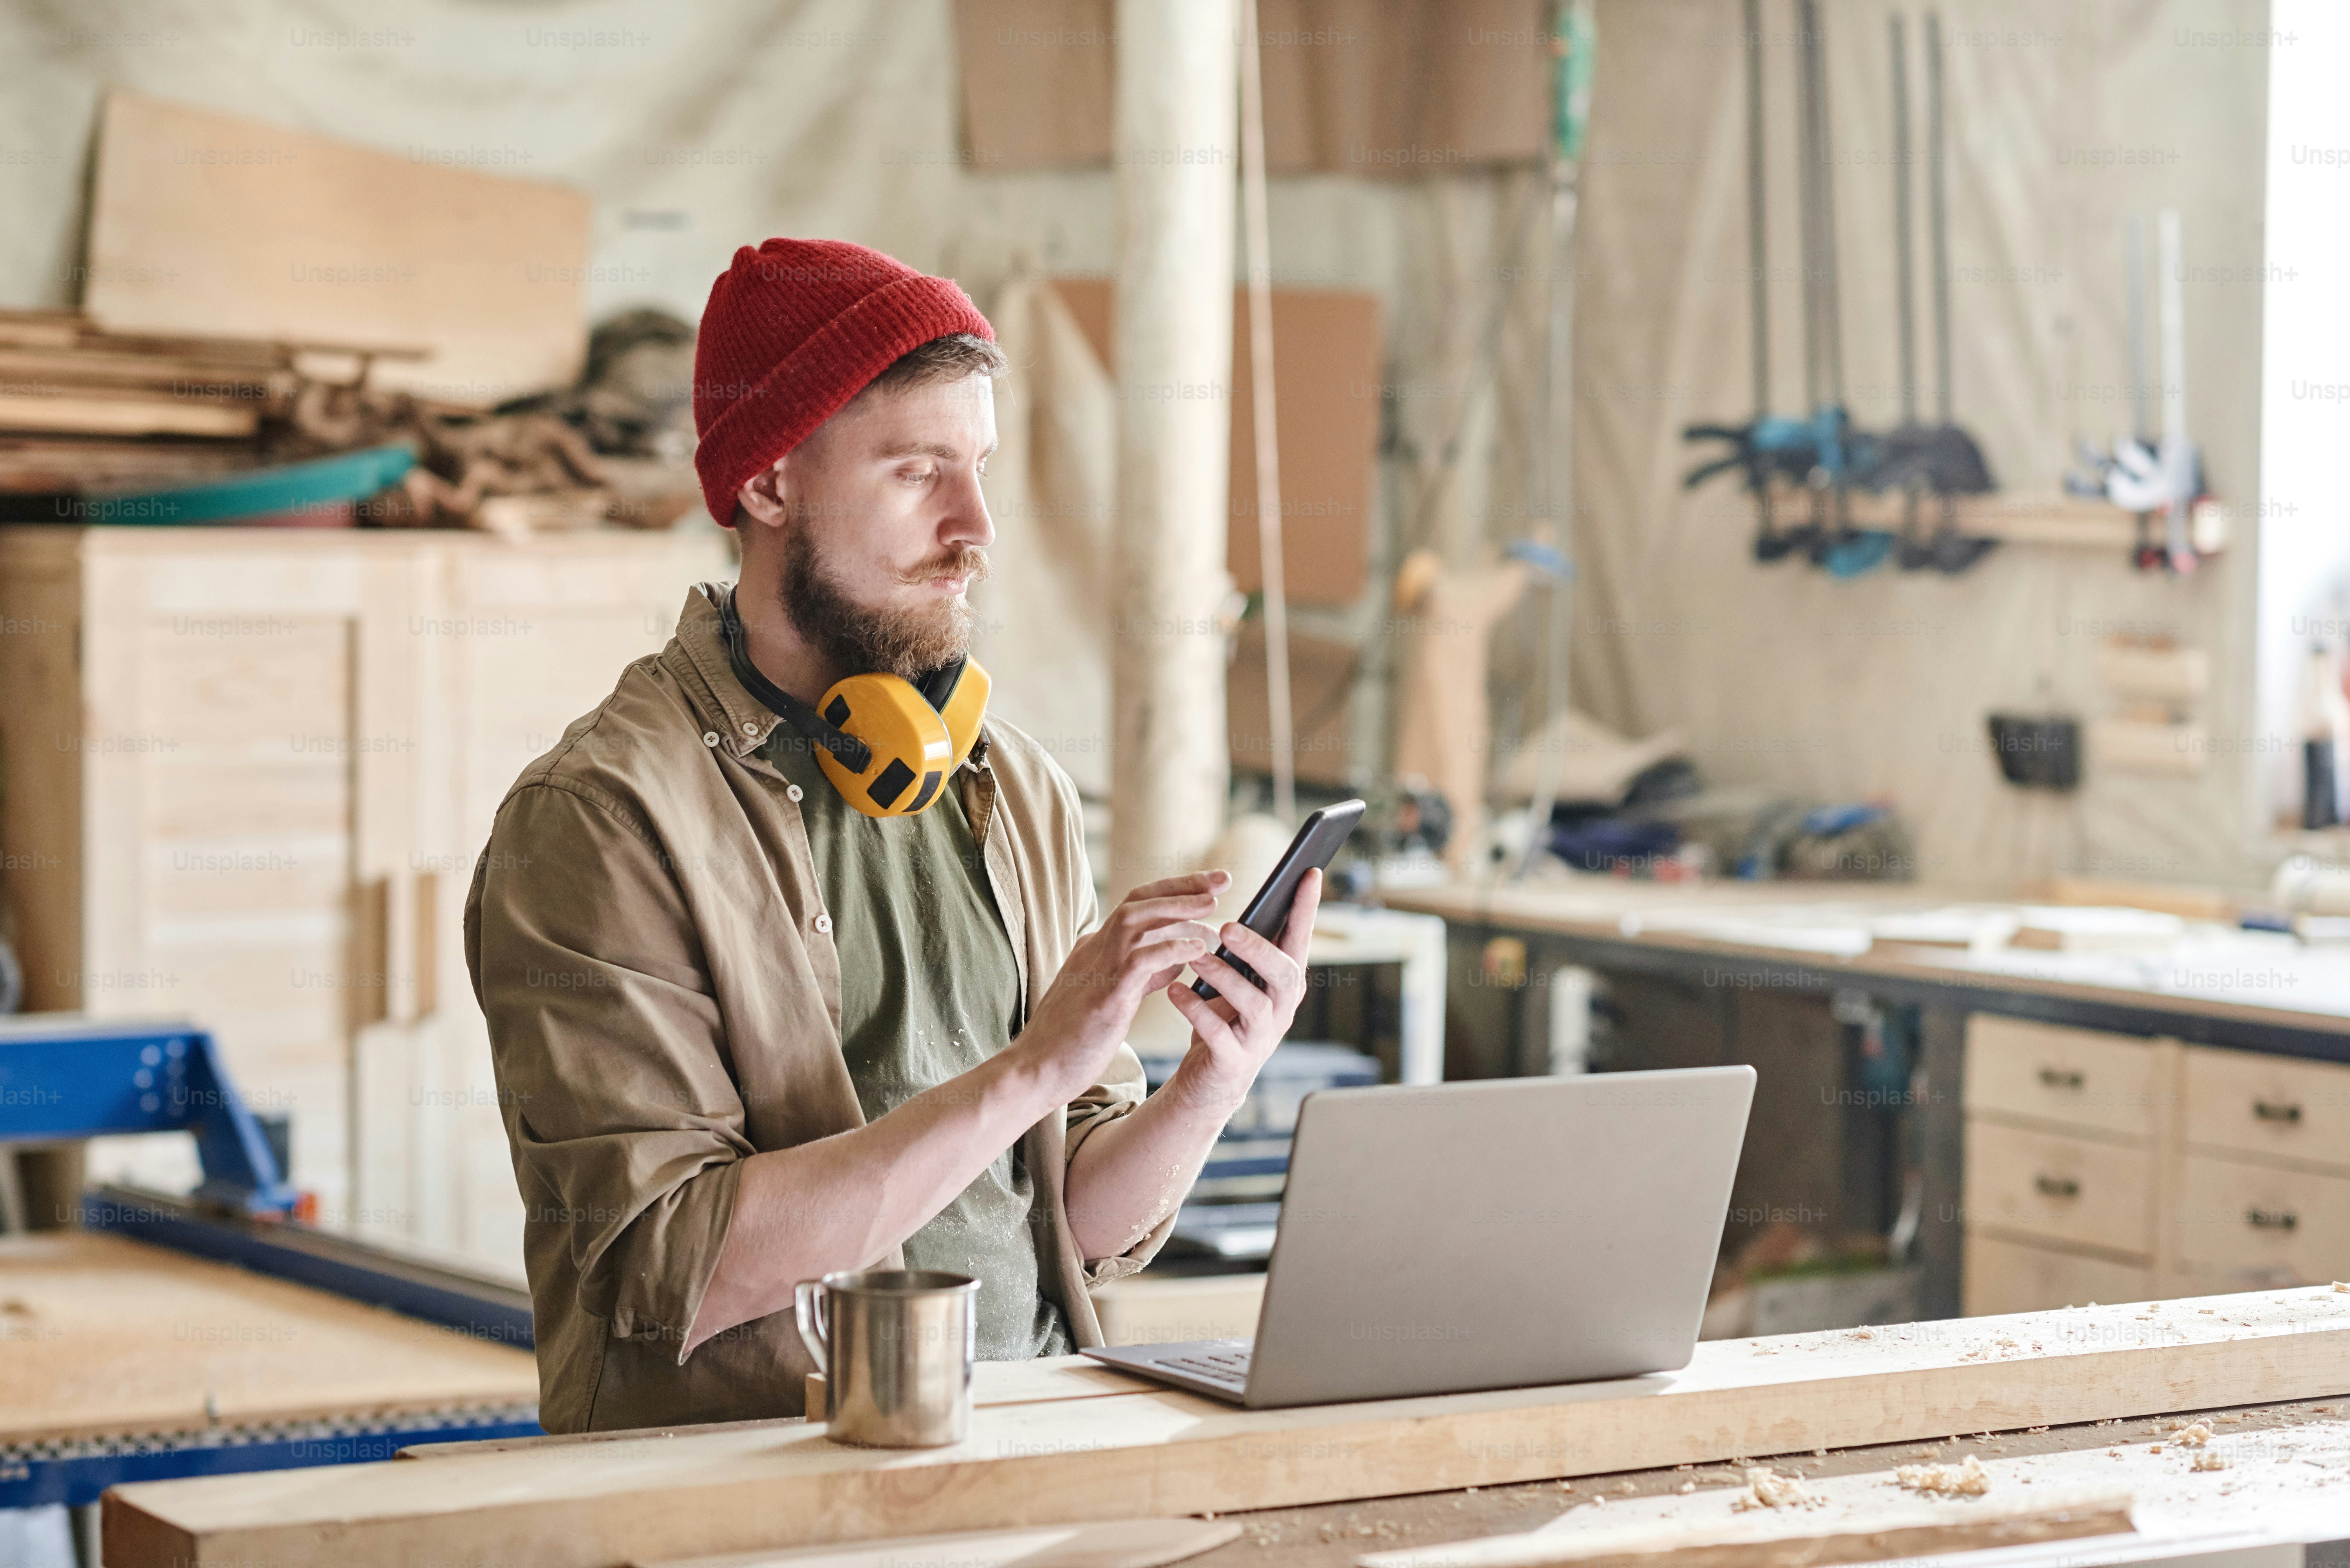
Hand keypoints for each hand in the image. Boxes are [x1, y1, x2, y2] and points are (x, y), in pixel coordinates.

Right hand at [1017, 871, 1227, 1097]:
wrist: (1036, 1070)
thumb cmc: (1073, 1039)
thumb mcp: (1112, 996)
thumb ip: (1141, 974)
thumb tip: (1175, 960)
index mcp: (1095, 948)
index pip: (1137, 905)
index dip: (1174, 892)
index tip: (1209, 888)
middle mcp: (1094, 948)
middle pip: (1139, 899)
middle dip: (1182, 885)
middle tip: (1223, 878)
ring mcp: (1097, 969)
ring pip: (1137, 918)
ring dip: (1178, 907)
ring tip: (1213, 904)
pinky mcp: (1105, 995)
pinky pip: (1141, 960)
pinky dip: (1171, 949)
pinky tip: (1198, 949)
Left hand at [1165, 867, 1320, 1114]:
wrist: (1209, 1081)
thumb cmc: (1224, 1020)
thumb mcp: (1238, 982)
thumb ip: (1244, 953)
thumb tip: (1241, 909)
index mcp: (1284, 983)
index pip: (1301, 940)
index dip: (1307, 908)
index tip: (1309, 872)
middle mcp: (1281, 1009)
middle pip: (1286, 975)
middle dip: (1260, 948)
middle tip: (1230, 927)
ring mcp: (1261, 1038)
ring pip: (1254, 1003)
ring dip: (1223, 976)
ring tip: (1195, 957)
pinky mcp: (1234, 1061)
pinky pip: (1219, 1033)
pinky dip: (1196, 1010)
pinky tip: (1175, 991)